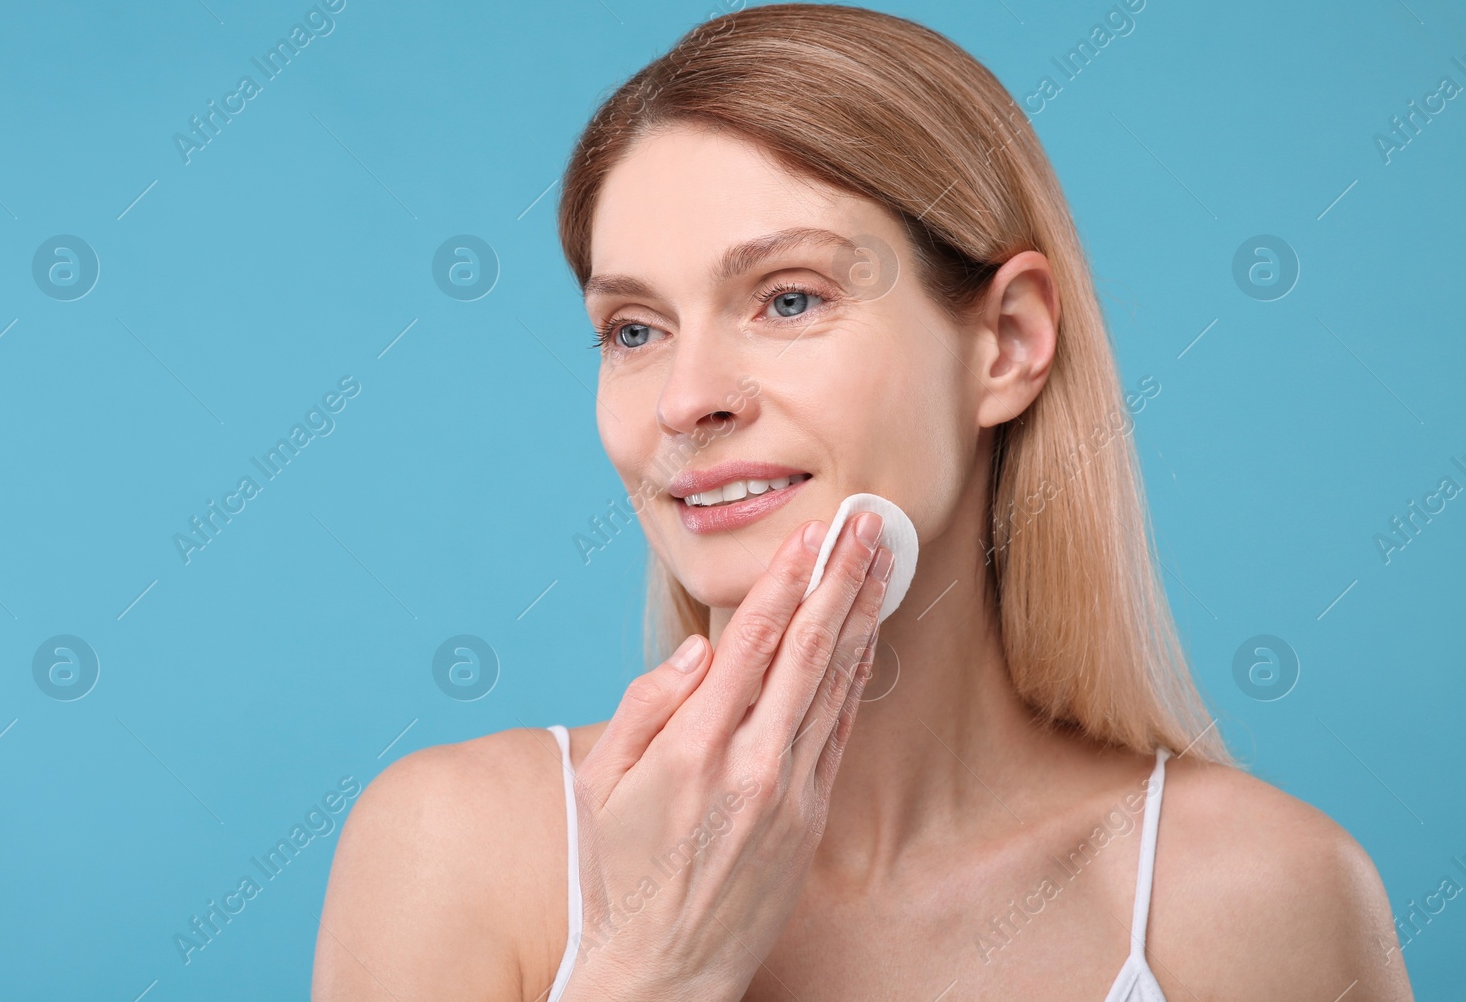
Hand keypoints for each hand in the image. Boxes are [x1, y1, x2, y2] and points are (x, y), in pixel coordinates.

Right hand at [558, 512, 893, 1000]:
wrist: (661, 969)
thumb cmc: (616, 870)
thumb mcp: (601, 786)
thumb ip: (644, 708)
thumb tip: (694, 650)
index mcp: (691, 747)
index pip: (751, 643)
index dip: (786, 582)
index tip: (812, 536)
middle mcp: (749, 764)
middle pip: (808, 651)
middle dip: (840, 580)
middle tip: (866, 526)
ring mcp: (787, 794)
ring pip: (834, 686)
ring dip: (861, 619)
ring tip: (882, 565)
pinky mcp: (809, 820)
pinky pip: (839, 735)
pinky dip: (856, 682)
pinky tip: (868, 642)